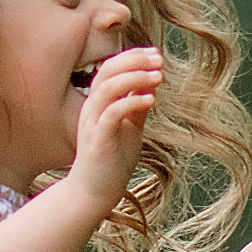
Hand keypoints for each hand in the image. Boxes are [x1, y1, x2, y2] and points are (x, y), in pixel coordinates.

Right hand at [71, 44, 162, 217]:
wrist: (92, 196)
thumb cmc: (111, 164)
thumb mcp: (129, 130)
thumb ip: (136, 108)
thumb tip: (151, 84)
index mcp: (98, 103)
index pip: (111, 68)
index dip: (133, 57)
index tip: (156, 55)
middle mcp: (91, 109)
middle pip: (107, 70)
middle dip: (135, 60)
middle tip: (159, 59)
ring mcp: (92, 124)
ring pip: (108, 88)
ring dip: (135, 77)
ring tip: (158, 76)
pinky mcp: (98, 140)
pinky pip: (112, 114)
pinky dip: (131, 102)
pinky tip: (151, 99)